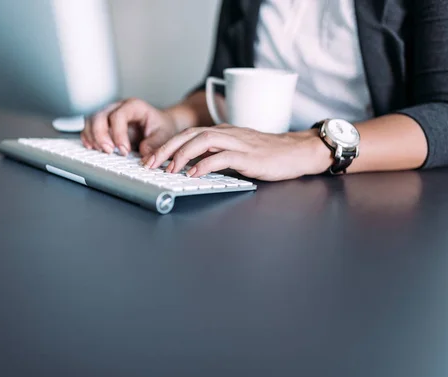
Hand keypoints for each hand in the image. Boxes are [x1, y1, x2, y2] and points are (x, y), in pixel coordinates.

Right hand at [81, 98, 176, 155]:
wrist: (160, 125)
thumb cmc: (161, 127)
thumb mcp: (164, 135)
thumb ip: (155, 144)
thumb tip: (144, 154)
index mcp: (134, 106)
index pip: (119, 115)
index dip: (118, 134)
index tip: (124, 151)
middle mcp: (119, 107)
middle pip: (100, 115)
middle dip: (101, 135)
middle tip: (108, 151)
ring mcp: (109, 114)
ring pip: (91, 120)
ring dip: (92, 136)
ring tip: (100, 150)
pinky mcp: (104, 123)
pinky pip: (89, 127)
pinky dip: (88, 137)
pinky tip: (92, 147)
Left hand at [142, 125, 332, 180]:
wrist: (297, 152)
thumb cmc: (268, 155)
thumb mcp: (237, 153)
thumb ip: (216, 157)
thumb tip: (192, 168)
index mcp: (223, 132)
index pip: (188, 134)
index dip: (167, 145)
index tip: (151, 159)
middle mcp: (227, 133)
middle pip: (190, 135)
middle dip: (166, 148)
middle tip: (149, 164)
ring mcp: (238, 143)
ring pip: (203, 141)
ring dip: (182, 154)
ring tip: (168, 168)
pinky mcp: (248, 156)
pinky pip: (222, 156)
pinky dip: (204, 164)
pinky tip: (193, 174)